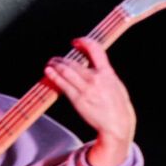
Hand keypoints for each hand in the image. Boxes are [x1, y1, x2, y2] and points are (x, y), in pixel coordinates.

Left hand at [45, 36, 135, 165]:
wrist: (117, 123)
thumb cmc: (117, 104)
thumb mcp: (116, 83)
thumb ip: (105, 72)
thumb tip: (94, 64)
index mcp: (108, 72)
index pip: (95, 49)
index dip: (84, 42)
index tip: (76, 42)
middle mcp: (96, 78)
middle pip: (75, 62)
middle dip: (63, 59)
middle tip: (55, 58)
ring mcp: (86, 89)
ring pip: (66, 72)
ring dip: (56, 65)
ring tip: (50, 63)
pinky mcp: (78, 99)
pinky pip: (63, 85)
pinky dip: (54, 76)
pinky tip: (48, 72)